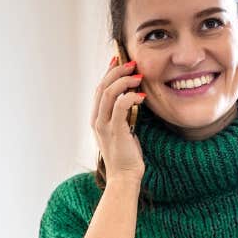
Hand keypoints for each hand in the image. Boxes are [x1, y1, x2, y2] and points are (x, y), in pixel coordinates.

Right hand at [91, 56, 146, 182]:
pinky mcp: (115, 131)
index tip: (119, 59)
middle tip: (132, 63)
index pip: (99, 89)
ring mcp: (104, 126)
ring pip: (108, 93)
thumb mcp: (123, 131)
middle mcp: (97, 121)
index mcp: (97, 119)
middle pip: (102, 86)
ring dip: (124, 80)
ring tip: (138, 76)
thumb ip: (123, 115)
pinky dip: (130, 96)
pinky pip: (120, 106)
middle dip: (117, 70)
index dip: (109, 72)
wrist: (124, 178)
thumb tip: (132, 98)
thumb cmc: (126, 157)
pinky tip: (141, 96)